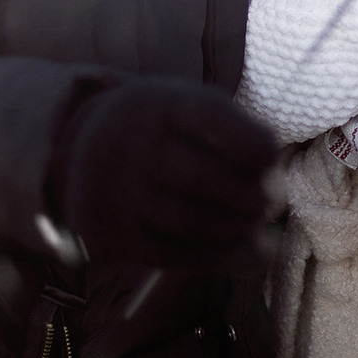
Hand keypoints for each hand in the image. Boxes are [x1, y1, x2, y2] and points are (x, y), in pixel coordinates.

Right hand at [52, 78, 277, 268]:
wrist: (79, 151)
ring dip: (235, 230)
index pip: (211, 119)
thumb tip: (278, 195)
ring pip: (188, 220)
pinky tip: (229, 246)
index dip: (252, 145)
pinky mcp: (111, 233)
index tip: (272, 160)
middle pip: (204, 177)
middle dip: (249, 196)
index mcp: (158, 102)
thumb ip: (238, 139)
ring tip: (253, 226)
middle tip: (269, 203)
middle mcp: (132, 143)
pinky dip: (211, 254)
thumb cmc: (160, 130)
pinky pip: (169, 252)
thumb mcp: (189, 112)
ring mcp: (117, 191)